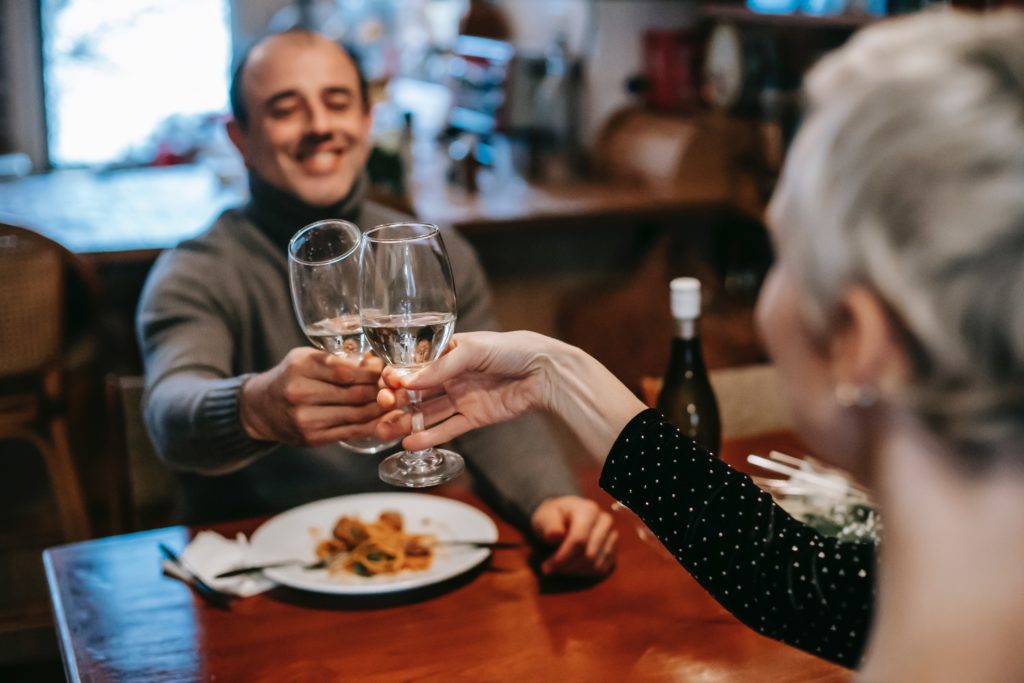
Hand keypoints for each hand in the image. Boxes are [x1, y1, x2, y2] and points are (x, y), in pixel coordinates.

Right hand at [240, 347, 385, 446]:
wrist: (262, 408)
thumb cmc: (290, 377)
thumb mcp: (307, 358)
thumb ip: (339, 360)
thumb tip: (377, 364)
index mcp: (300, 366)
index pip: (347, 371)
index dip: (372, 373)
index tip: (385, 371)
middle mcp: (300, 392)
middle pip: (355, 393)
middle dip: (380, 391)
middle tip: (396, 388)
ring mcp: (305, 418)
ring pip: (356, 414)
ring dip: (380, 409)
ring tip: (393, 402)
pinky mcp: (312, 438)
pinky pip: (351, 432)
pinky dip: (371, 425)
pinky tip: (382, 419)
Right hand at [376, 331, 558, 450]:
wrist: (545, 371)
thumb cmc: (512, 349)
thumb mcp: (472, 350)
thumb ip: (440, 368)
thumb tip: (406, 382)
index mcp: (448, 352)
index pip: (415, 366)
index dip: (397, 376)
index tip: (384, 384)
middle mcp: (451, 376)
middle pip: (416, 392)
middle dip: (396, 401)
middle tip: (380, 409)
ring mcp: (461, 397)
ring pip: (427, 412)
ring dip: (405, 422)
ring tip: (383, 431)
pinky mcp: (474, 417)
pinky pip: (447, 429)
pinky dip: (429, 437)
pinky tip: (409, 443)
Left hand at [530, 496, 616, 577]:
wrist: (565, 516)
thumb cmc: (553, 517)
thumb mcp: (545, 516)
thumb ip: (549, 525)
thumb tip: (554, 535)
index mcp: (588, 510)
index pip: (579, 540)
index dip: (562, 557)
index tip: (546, 566)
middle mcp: (605, 522)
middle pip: (589, 555)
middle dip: (566, 566)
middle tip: (549, 567)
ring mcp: (611, 536)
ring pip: (595, 565)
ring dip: (573, 571)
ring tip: (559, 565)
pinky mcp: (613, 549)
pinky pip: (600, 569)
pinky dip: (583, 572)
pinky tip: (570, 566)